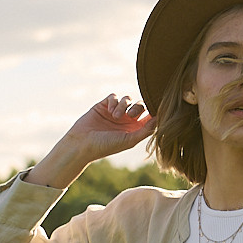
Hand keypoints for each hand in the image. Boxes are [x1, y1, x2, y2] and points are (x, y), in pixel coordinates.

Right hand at [27, 93, 152, 187]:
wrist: (82, 144)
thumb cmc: (106, 146)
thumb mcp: (129, 140)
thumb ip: (145, 130)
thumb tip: (161, 119)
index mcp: (134, 130)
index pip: (149, 117)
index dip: (154, 111)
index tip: (156, 108)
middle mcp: (126, 121)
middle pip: (140, 106)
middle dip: (137, 108)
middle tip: (130, 115)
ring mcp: (115, 112)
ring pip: (127, 99)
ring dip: (123, 105)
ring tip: (115, 116)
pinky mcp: (103, 105)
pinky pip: (114, 97)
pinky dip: (114, 102)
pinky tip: (110, 111)